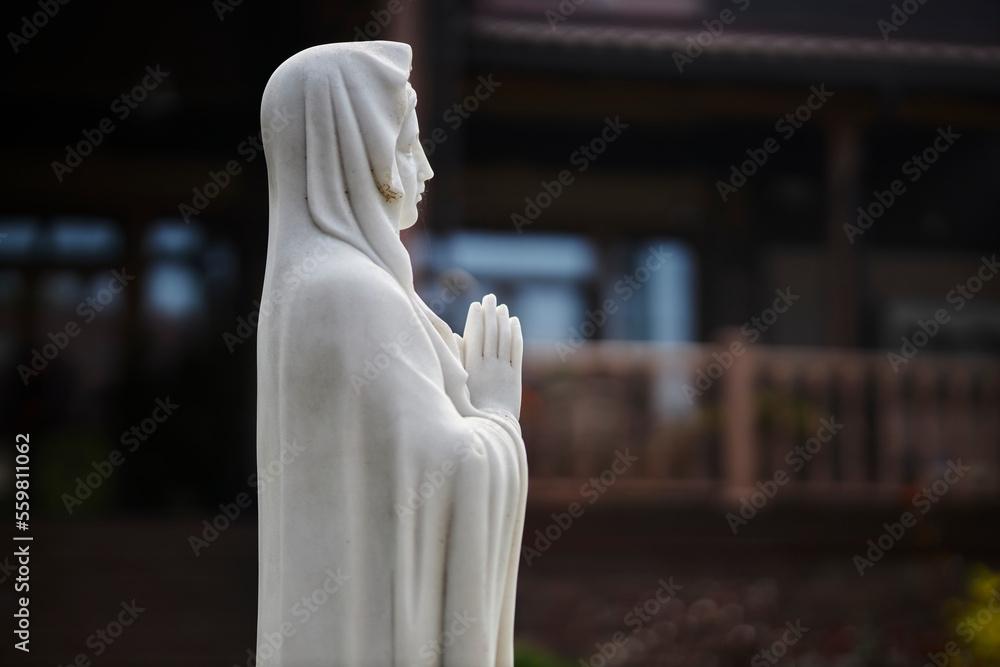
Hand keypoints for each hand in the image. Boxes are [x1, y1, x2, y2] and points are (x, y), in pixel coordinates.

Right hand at [462, 294, 522, 418]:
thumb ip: (457, 359)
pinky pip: (517, 351)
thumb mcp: (458, 383)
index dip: (476, 318)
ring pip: (504, 339)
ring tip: (502, 307)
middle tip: (490, 298)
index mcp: (472, 367)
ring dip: (503, 320)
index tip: (476, 305)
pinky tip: (515, 323)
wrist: (490, 426)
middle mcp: (488, 365)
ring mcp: (503, 370)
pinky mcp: (515, 376)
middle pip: (491, 332)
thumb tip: (455, 336)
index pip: (475, 335)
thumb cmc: (468, 407)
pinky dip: (516, 334)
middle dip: (490, 313)